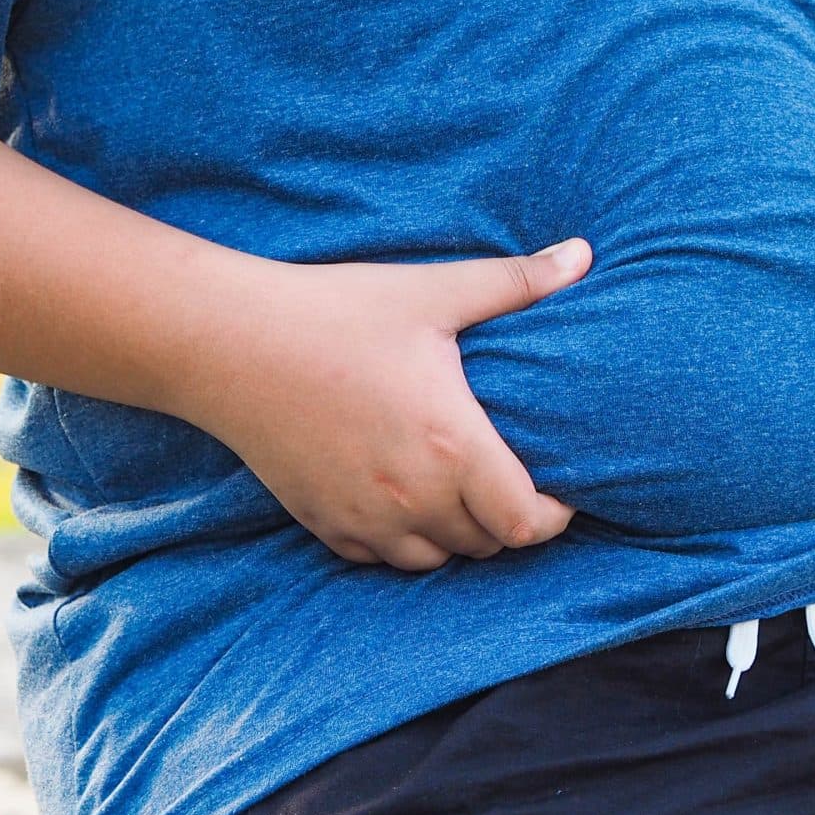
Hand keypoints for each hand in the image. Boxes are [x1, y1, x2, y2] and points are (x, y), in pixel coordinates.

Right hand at [191, 238, 591, 571]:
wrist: (231, 343)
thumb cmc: (338, 312)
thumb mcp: (433, 292)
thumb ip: (516, 282)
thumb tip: (584, 255)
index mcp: (451, 446)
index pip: (524, 522)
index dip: (553, 517)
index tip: (560, 493)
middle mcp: (411, 497)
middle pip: (486, 544)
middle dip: (509, 520)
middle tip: (514, 482)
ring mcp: (363, 518)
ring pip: (435, 559)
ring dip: (457, 535)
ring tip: (462, 492)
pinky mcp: (323, 523)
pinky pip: (380, 558)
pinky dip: (403, 540)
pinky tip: (404, 498)